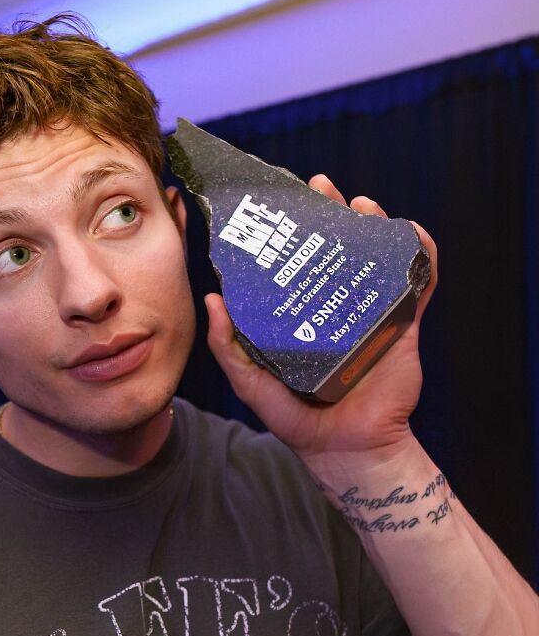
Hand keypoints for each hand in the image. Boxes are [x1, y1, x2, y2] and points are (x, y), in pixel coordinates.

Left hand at [205, 175, 437, 465]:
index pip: (297, 259)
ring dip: (374, 222)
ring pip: (377, 254)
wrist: (344, 449)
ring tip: (360, 204)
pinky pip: (420, 283)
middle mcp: (336, 304)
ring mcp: (372, 312)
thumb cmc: (296, 417)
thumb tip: (212, 299)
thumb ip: (229, 345)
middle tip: (320, 186)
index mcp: (302, 311)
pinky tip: (411, 232)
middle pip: (337, 245)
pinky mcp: (404, 325)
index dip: (291, 228)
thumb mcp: (251, 380)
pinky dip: (422, 254)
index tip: (279, 200)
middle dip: (330, 210)